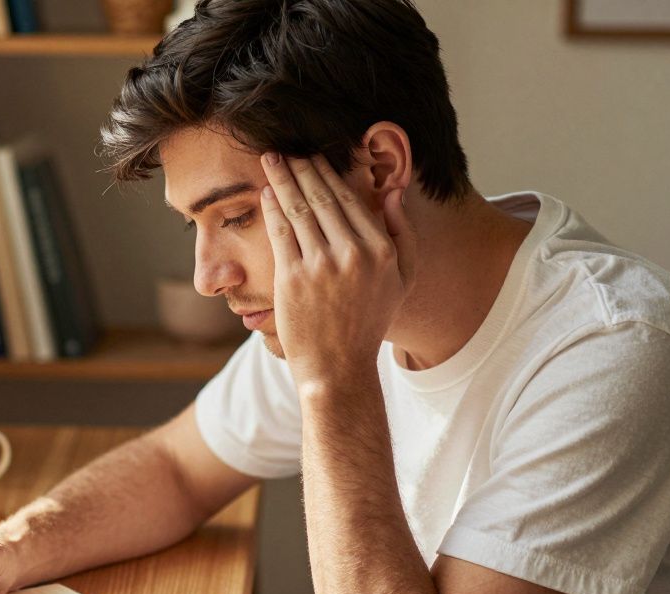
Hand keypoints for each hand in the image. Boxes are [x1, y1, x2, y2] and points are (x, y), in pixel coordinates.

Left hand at [259, 152, 415, 384]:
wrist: (337, 367)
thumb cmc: (369, 323)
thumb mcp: (402, 280)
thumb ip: (403, 234)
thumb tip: (392, 193)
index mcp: (382, 250)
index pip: (351, 200)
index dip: (329, 174)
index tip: (315, 157)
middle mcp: (353, 253)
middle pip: (323, 198)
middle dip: (302, 168)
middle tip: (287, 150)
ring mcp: (321, 265)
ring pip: (299, 209)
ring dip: (283, 179)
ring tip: (272, 161)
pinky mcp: (293, 278)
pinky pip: (281, 232)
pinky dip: (272, 208)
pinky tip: (266, 192)